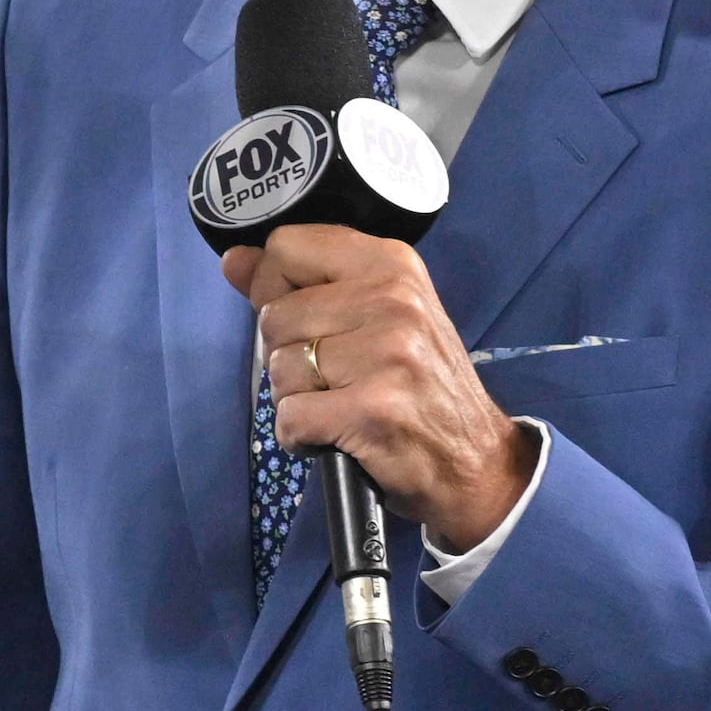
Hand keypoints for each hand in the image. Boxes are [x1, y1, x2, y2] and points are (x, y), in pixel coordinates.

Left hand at [224, 223, 539, 552]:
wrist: (477, 463)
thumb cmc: (419, 384)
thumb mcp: (375, 315)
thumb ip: (300, 283)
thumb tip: (233, 260)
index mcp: (391, 263)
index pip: (286, 248)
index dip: (273, 287)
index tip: (304, 320)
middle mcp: (393, 300)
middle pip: (274, 316)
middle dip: (288, 356)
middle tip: (336, 378)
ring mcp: (386, 355)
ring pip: (278, 368)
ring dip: (295, 398)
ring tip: (341, 405)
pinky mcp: (374, 410)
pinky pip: (290, 417)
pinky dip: (299, 436)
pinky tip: (335, 436)